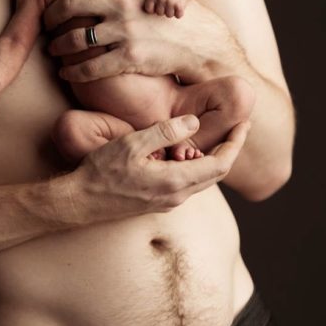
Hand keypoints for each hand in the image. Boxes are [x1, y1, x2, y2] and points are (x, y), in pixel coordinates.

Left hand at [27, 0, 207, 82]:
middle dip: (49, 17)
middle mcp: (121, 2)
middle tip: (43, 24)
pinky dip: (72, 71)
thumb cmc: (173, 8)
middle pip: (67, 6)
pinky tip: (67, 73)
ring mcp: (124, 30)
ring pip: (74, 38)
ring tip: (53, 50)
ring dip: (57, 46)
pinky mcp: (130, 57)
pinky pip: (90, 67)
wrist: (200, 42)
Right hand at [64, 114, 251, 223]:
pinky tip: (189, 152)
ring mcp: (168, 202)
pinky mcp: (158, 203)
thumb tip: (194, 123)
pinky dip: (197, 166)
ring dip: (215, 159)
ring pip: (203, 180)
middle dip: (230, 149)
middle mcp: (177, 196)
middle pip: (216, 174)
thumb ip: (165, 132)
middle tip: (238, 127)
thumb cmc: (102, 171)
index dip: (235, 143)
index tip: (244, 124)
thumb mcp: (133, 143)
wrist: (81, 201)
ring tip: (219, 137)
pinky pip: (187, 184)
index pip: (220, 164)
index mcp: (175, 181)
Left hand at [145, 0, 189, 17]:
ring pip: (169, 15)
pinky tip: (179, 5)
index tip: (158, 5)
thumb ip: (151, 2)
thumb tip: (147, 15)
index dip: (153, 9)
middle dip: (164, 9)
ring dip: (172, 11)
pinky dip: (180, 12)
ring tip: (174, 2)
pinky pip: (178, 16)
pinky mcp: (179, 6)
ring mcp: (170, 2)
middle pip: (159, 13)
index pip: (149, 10)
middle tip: (168, 1)